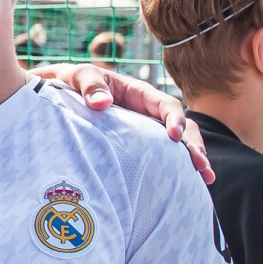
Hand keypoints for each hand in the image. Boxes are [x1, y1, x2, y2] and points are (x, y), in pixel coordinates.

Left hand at [32, 62, 212, 182]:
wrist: (57, 97)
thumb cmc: (70, 83)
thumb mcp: (78, 77)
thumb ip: (89, 85)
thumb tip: (102, 103)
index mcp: (138, 94)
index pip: (166, 105)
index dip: (175, 119)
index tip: (175, 137)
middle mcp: (148, 113)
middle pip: (181, 128)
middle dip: (194, 146)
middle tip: (202, 168)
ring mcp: (146, 132)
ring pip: (177, 145)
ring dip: (193, 160)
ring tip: (205, 180)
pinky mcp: (140, 149)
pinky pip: (162, 158)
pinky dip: (175, 169)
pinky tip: (185, 186)